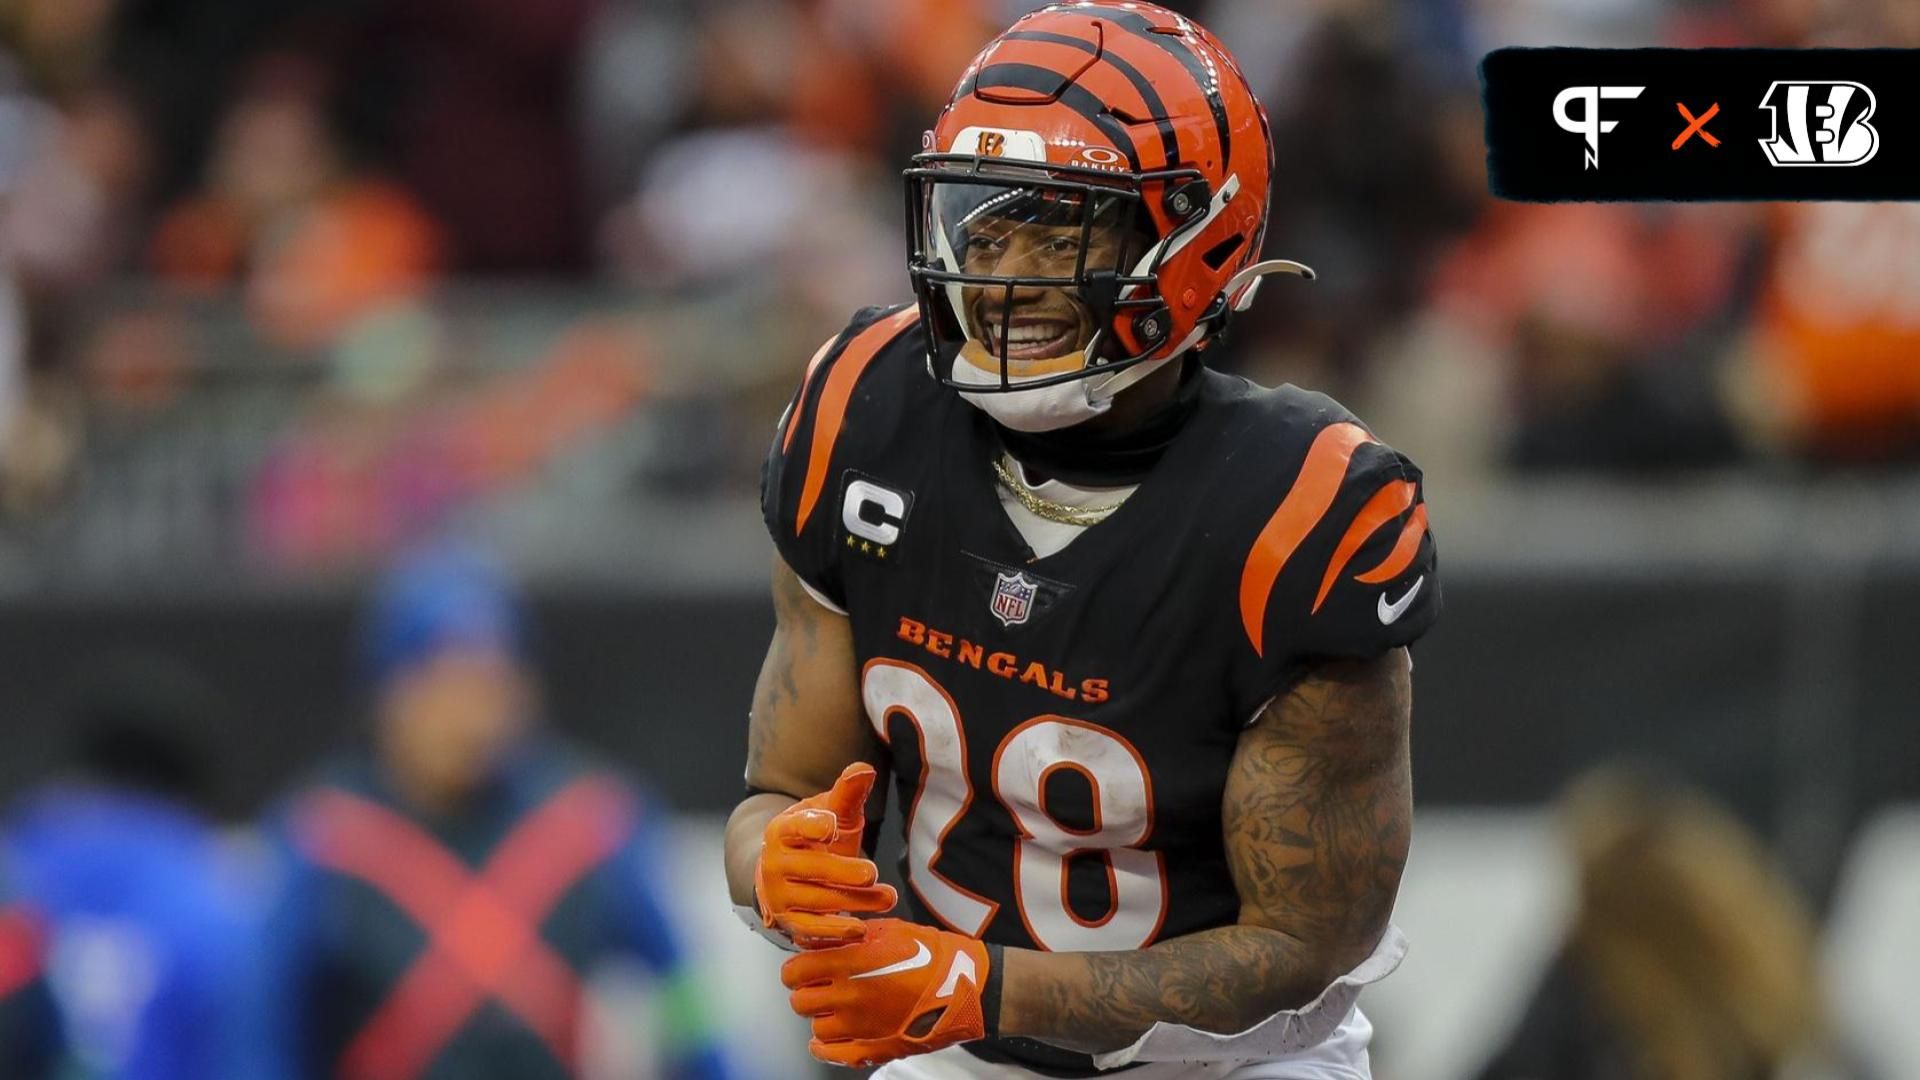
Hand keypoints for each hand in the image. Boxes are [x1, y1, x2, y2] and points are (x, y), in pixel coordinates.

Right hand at [756, 762, 896, 946]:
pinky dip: (837, 931)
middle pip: (811, 868)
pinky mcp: (789, 923)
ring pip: (819, 901)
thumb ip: (847, 794)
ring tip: (887, 897)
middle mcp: (774, 864)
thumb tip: (863, 769)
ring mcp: (779, 896)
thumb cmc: (816, 840)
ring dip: (855, 900)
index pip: (794, 826)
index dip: (812, 825)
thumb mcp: (831, 813)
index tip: (831, 825)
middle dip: (843, 872)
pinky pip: (812, 930)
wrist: (789, 876)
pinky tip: (862, 928)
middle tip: (872, 872)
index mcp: (782, 830)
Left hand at [782, 918, 991, 1066]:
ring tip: (836, 1008)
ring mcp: (858, 1026)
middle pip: (799, 1002)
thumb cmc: (930, 954)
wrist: (962, 985)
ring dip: (821, 1017)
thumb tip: (823, 939)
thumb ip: (850, 936)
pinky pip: (831, 1054)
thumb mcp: (888, 930)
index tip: (803, 968)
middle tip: (819, 987)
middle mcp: (847, 996)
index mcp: (848, 963)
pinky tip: (825, 1039)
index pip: (794, 972)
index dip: (796, 969)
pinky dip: (823, 1047)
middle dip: (806, 992)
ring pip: (815, 1027)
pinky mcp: (871, 1047)